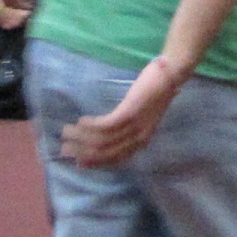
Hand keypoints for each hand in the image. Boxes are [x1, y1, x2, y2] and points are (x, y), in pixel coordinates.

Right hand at [61, 57, 181, 168]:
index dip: (95, 162)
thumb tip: (112, 130)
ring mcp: (135, 126)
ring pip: (102, 140)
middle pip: (106, 153)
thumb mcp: (146, 115)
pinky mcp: (130, 113)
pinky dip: (90, 125)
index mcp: (142, 141)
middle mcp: (138, 139)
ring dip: (81, 137)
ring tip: (66, 132)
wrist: (171, 74)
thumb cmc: (157, 91)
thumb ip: (132, 126)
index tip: (78, 162)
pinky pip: (105, 125)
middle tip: (64, 150)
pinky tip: (80, 121)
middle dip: (82, 153)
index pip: (116, 160)